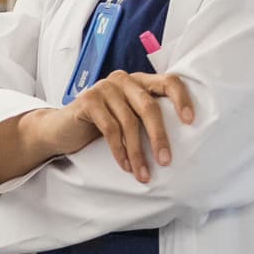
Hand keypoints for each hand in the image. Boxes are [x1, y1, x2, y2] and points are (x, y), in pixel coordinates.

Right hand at [34, 71, 194, 183]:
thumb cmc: (102, 125)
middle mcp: (124, 79)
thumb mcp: (128, 117)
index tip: (190, 122)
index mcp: (140, 81)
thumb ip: (147, 116)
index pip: (169, 82)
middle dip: (159, 137)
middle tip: (166, 161)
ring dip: (137, 152)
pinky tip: (124, 165)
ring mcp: (104, 87)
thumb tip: (185, 141)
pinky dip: (119, 151)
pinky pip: (110, 129)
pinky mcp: (88, 100)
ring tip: (143, 174)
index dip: (182, 99)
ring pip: (129, 122)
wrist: (62, 129)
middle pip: (149, 107)